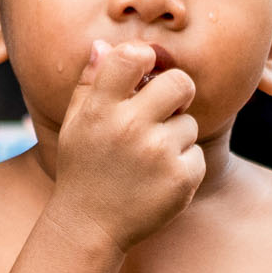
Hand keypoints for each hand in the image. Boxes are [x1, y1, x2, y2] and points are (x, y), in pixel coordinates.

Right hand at [48, 40, 203, 252]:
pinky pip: (196, 155)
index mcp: (100, 108)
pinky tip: (158, 180)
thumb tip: (105, 46)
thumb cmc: (83, 169)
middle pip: (180, 83)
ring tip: (150, 159)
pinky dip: (183, 167)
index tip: (145, 71)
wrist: (90, 226)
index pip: (133, 57)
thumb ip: (90, 83)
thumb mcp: (75, 124)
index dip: (146, 58)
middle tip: (167, 109)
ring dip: (176, 137)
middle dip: (178, 94)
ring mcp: (158, 154)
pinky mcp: (180, 178)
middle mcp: (129, 127)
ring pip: (189, 124)